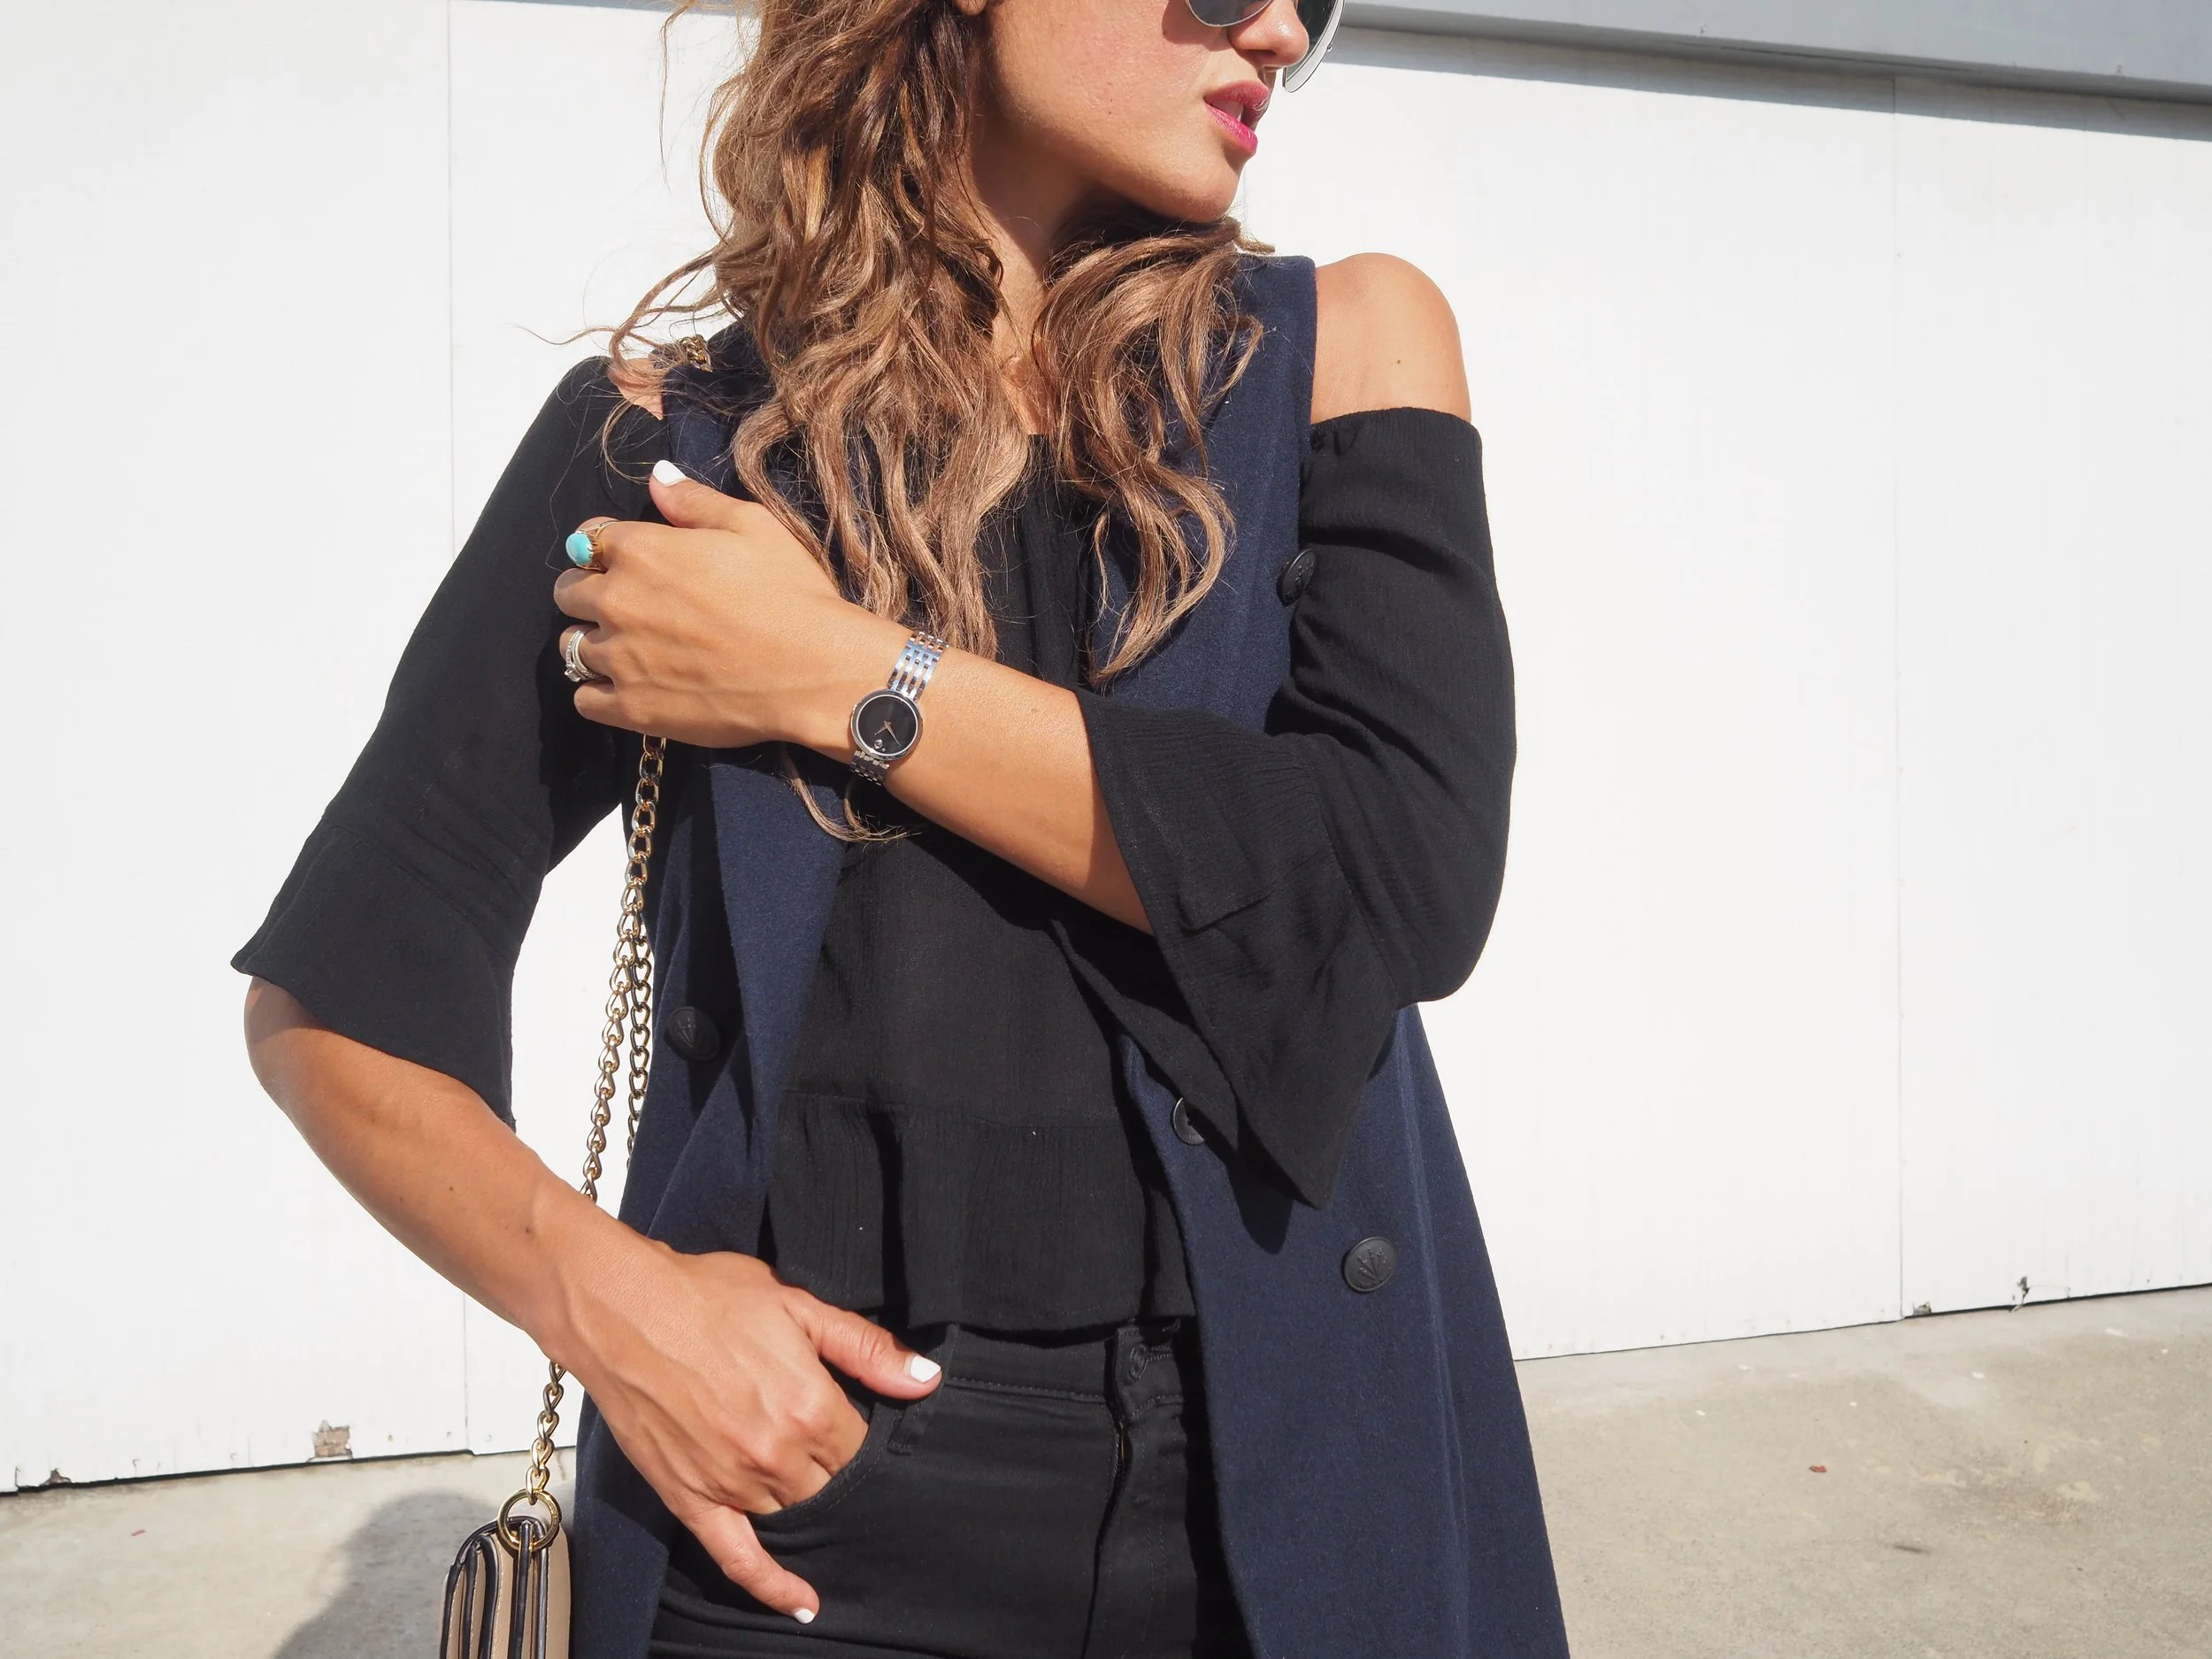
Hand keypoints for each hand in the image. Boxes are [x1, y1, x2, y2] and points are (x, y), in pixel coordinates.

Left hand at [553, 462, 905, 749]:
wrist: (813, 671)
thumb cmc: (789, 593)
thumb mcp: (752, 526)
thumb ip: (694, 501)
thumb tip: (656, 477)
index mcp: (640, 550)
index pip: (588, 540)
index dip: (605, 549)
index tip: (624, 561)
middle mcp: (617, 601)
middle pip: (568, 593)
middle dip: (588, 593)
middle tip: (625, 605)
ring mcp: (620, 659)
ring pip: (570, 646)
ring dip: (591, 642)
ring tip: (624, 649)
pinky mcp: (631, 709)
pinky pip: (583, 699)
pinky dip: (596, 692)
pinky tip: (623, 688)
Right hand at [561, 1237, 942, 1622]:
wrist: (621, 1308)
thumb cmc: (706, 1297)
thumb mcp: (798, 1306)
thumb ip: (865, 1348)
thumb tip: (926, 1380)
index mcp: (810, 1405)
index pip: (863, 1449)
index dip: (864, 1439)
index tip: (860, 1429)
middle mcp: (775, 1454)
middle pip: (832, 1487)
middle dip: (838, 1473)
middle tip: (833, 1457)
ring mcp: (732, 1483)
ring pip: (794, 1518)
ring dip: (809, 1510)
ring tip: (820, 1502)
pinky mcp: (691, 1501)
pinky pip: (738, 1559)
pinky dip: (773, 1586)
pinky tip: (802, 1603)